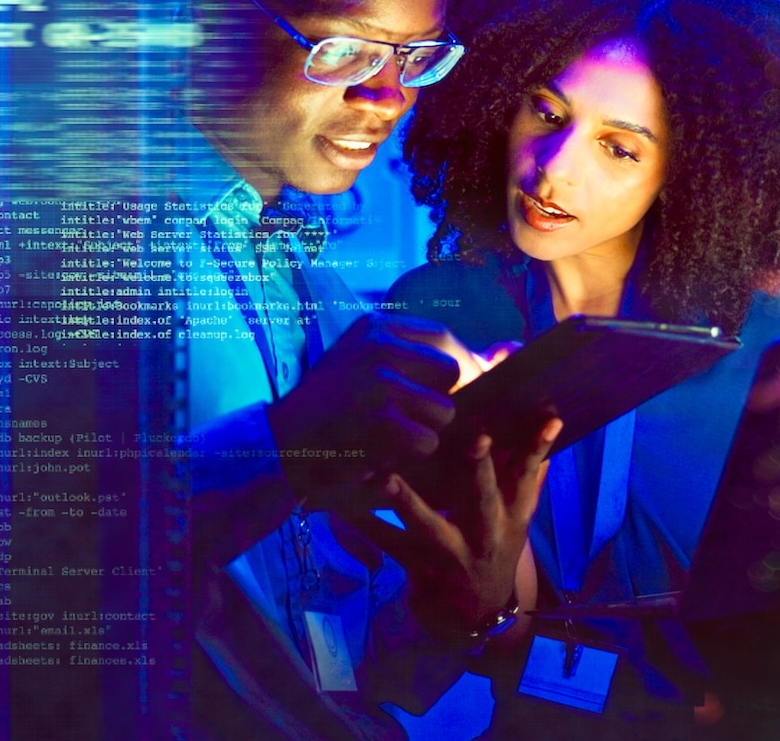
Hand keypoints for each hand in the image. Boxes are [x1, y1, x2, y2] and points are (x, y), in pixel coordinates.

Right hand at [266, 314, 485, 502]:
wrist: (278, 443)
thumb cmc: (332, 405)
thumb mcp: (365, 363)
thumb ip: (418, 357)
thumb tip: (501, 353)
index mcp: (375, 327)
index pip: (442, 336)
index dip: (461, 365)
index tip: (460, 389)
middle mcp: (377, 346)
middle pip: (451, 370)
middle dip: (443, 399)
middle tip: (420, 418)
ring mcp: (376, 383)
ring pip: (443, 410)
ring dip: (427, 431)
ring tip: (396, 435)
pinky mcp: (376, 422)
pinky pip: (427, 440)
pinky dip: (413, 453)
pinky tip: (387, 451)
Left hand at [358, 417, 561, 635]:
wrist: (479, 617)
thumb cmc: (498, 552)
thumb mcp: (519, 520)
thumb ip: (530, 477)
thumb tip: (551, 422)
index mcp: (511, 517)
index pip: (529, 477)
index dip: (537, 448)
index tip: (547, 418)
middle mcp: (485, 534)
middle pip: (484, 498)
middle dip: (480, 469)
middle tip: (475, 438)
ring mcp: (452, 554)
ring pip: (431, 526)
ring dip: (407, 502)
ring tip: (384, 477)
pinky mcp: (420, 566)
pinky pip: (389, 544)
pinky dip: (365, 525)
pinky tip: (341, 508)